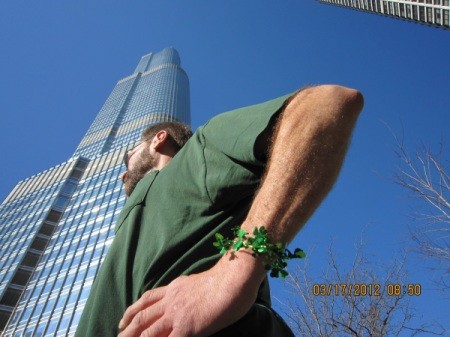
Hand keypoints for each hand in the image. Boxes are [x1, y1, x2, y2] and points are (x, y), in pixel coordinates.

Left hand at [118, 251, 265, 336]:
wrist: (234, 278)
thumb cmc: (226, 279)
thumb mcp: (199, 282)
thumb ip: (188, 291)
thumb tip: (187, 300)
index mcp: (174, 288)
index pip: (147, 299)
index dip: (132, 311)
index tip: (123, 320)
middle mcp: (171, 300)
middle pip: (141, 316)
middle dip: (127, 329)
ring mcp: (177, 314)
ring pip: (147, 331)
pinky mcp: (186, 328)